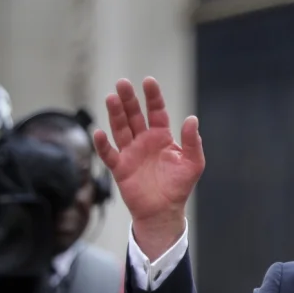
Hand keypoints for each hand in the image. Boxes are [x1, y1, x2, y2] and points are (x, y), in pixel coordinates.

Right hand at [94, 77, 203, 254]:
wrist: (164, 211)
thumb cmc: (179, 186)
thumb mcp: (193, 163)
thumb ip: (193, 142)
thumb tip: (192, 119)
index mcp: (161, 137)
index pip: (156, 112)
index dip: (153, 97)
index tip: (148, 81)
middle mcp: (144, 141)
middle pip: (134, 115)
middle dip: (129, 100)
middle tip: (123, 83)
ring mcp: (130, 152)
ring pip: (120, 129)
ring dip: (115, 114)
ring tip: (112, 98)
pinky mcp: (120, 167)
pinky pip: (109, 154)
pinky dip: (103, 144)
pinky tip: (100, 133)